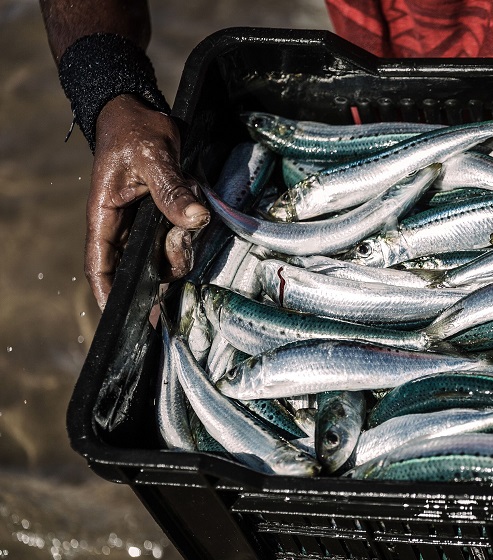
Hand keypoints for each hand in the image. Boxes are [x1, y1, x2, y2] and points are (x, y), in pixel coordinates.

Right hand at [87, 94, 209, 309]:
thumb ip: (172, 191)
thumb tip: (194, 220)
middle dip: (166, 266)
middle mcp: (124, 228)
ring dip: (184, 240)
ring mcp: (145, 224)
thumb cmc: (134, 132)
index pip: (100, 265)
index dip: (108, 293)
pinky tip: (194, 198)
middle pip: (142, 268)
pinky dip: (193, 225)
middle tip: (181, 239)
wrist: (142, 112)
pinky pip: (182, 234)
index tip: (122, 316)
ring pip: (167, 254)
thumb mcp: (153, 158)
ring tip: (189, 199)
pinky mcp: (164, 217)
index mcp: (105, 217)